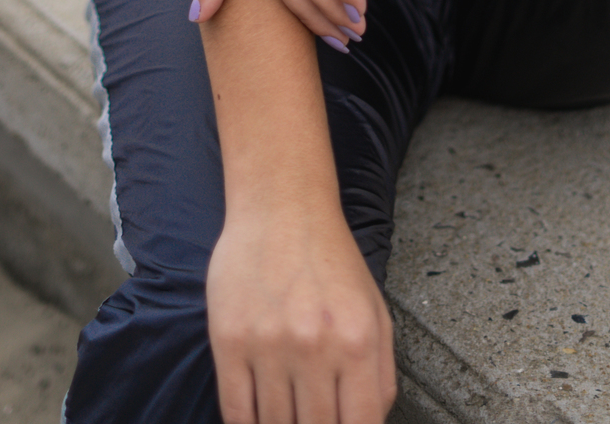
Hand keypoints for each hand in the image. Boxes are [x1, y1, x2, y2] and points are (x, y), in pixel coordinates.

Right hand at [207, 202, 395, 423]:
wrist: (281, 207)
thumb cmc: (331, 260)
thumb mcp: (374, 310)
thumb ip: (379, 374)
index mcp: (358, 340)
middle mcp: (315, 346)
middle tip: (309, 419)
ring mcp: (270, 344)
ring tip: (287, 414)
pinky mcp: (230, 340)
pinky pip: (236, 411)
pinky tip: (256, 417)